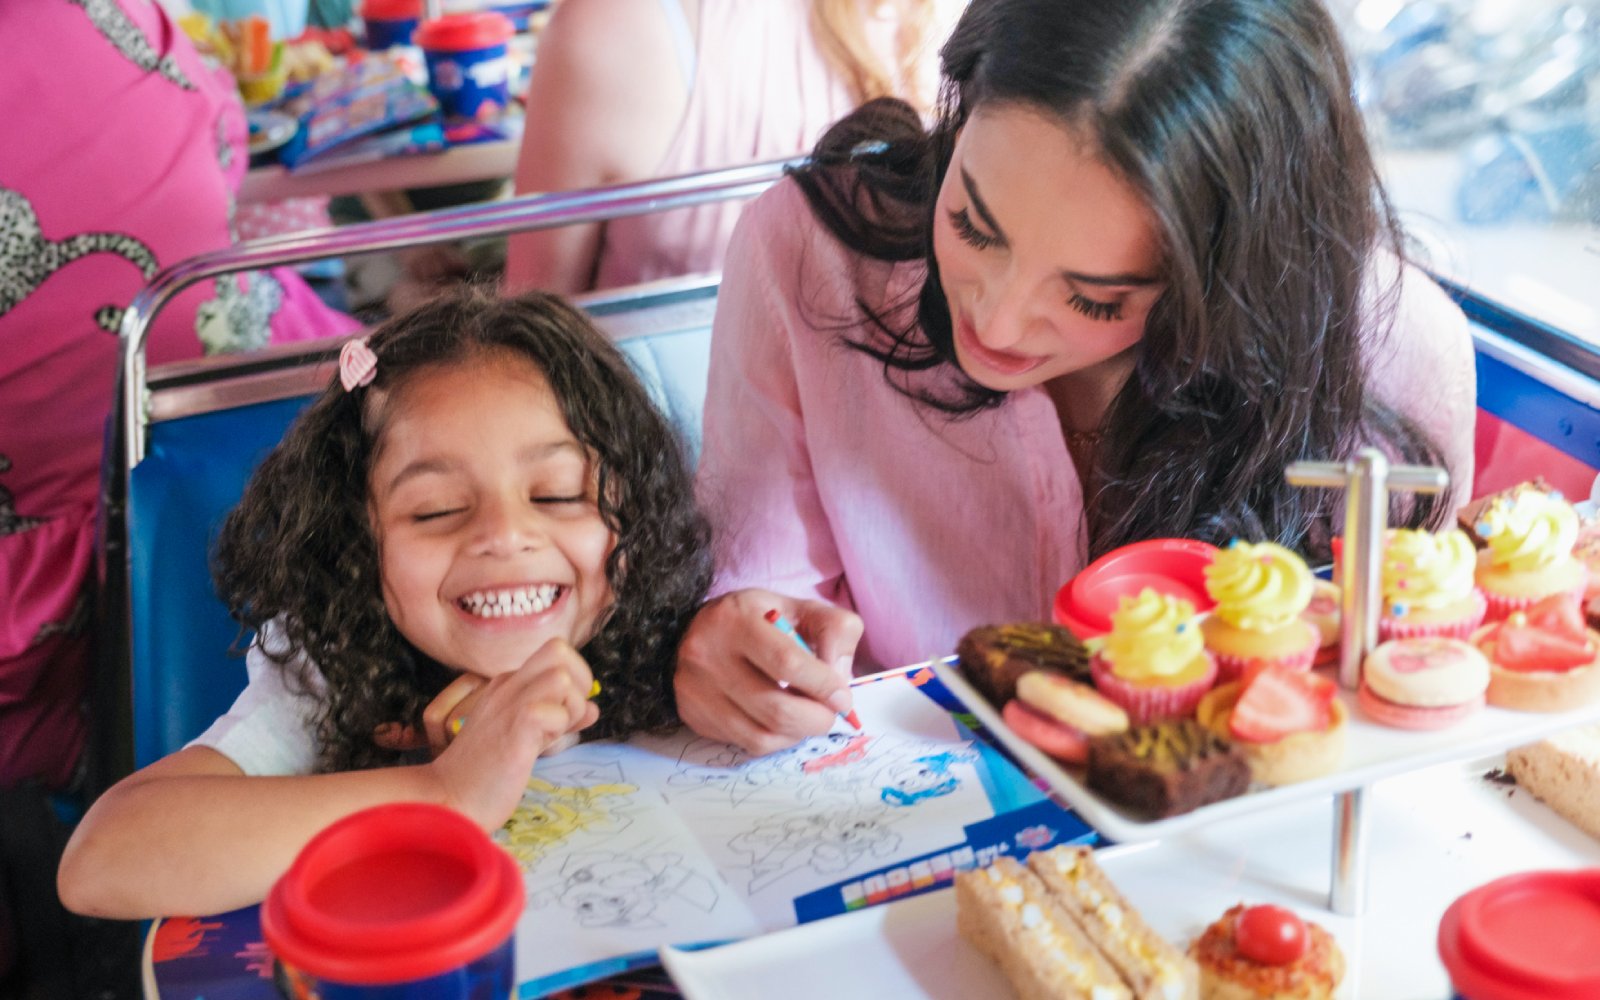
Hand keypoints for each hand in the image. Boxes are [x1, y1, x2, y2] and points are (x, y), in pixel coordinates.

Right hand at [424, 639, 599, 828]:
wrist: (449, 800)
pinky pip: (553, 711)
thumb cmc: (488, 774)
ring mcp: (507, 703)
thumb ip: (559, 717)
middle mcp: (506, 685)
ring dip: (569, 707)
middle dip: (580, 681)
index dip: (574, 682)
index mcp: (507, 684)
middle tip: (568, 717)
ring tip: (551, 734)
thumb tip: (593, 707)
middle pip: (559, 649)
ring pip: (561, 676)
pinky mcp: (514, 726)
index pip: (556, 656)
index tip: (567, 714)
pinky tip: (538, 747)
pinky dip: (557, 729)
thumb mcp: (530, 736)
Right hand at [674, 589, 862, 755]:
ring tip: (809, 719)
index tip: (842, 698)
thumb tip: (840, 682)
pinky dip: (776, 741)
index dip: (822, 685)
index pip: (786, 662)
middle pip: (775, 708)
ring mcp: (696, 690)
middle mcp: (708, 655)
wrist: (700, 630)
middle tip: (830, 714)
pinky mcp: (694, 715)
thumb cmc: (759, 620)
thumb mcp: (800, 608)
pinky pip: (746, 744)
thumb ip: (834, 631)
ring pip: (762, 735)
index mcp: (737, 620)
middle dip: (816, 719)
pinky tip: (784, 725)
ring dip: (798, 734)